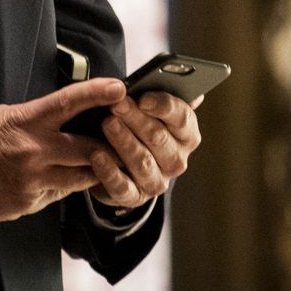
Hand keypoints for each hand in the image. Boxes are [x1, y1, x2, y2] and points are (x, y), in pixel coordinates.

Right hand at [0, 77, 126, 222]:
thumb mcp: (1, 116)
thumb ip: (34, 120)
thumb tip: (61, 118)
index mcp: (25, 122)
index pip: (69, 102)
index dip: (98, 93)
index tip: (118, 88)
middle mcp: (33, 151)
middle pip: (90, 149)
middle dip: (108, 146)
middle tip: (118, 141)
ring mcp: (32, 180)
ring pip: (81, 178)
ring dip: (91, 171)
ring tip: (94, 164)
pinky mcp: (28, 203)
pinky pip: (57, 195)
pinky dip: (60, 187)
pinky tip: (50, 180)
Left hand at [87, 92, 203, 211]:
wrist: (120, 160)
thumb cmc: (136, 125)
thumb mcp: (148, 107)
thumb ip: (162, 95)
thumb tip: (194, 93)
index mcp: (187, 134)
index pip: (182, 118)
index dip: (163, 106)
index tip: (143, 97)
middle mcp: (177, 160)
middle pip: (159, 138)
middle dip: (136, 119)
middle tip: (116, 104)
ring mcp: (157, 181)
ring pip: (142, 161)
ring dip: (124, 141)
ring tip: (107, 123)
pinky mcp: (135, 197)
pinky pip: (123, 187)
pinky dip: (109, 172)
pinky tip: (97, 156)